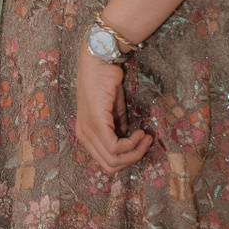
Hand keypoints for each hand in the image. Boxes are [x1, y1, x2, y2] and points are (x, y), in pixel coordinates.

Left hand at [73, 51, 150, 173]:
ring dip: (135, 151)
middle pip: (109, 166)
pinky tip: (140, 132)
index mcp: (85, 134)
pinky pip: (115, 147)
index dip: (127, 158)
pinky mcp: (95, 124)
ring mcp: (87, 130)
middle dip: (133, 158)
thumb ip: (119, 129)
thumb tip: (129, 143)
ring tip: (144, 137)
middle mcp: (83, 135)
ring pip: (113, 160)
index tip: (141, 144)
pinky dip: (132, 143)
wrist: (99, 62)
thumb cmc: (105, 83)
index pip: (105, 162)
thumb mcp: (114, 112)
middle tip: (146, 142)